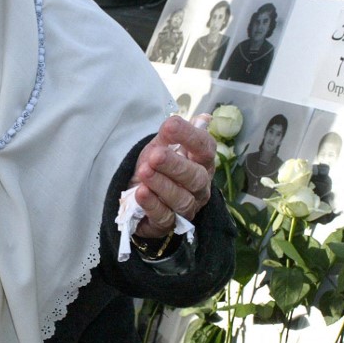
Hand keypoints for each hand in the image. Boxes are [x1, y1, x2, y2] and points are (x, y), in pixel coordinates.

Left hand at [131, 115, 214, 237]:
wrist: (138, 192)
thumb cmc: (157, 166)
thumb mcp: (161, 145)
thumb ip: (173, 133)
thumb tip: (204, 118)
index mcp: (202, 162)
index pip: (205, 148)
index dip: (190, 136)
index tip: (170, 125)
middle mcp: (200, 186)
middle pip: (195, 177)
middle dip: (175, 165)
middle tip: (155, 156)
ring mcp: (187, 207)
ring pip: (181, 199)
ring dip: (162, 185)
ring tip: (144, 172)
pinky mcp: (169, 224)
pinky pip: (164, 216)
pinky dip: (152, 204)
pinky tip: (141, 193)